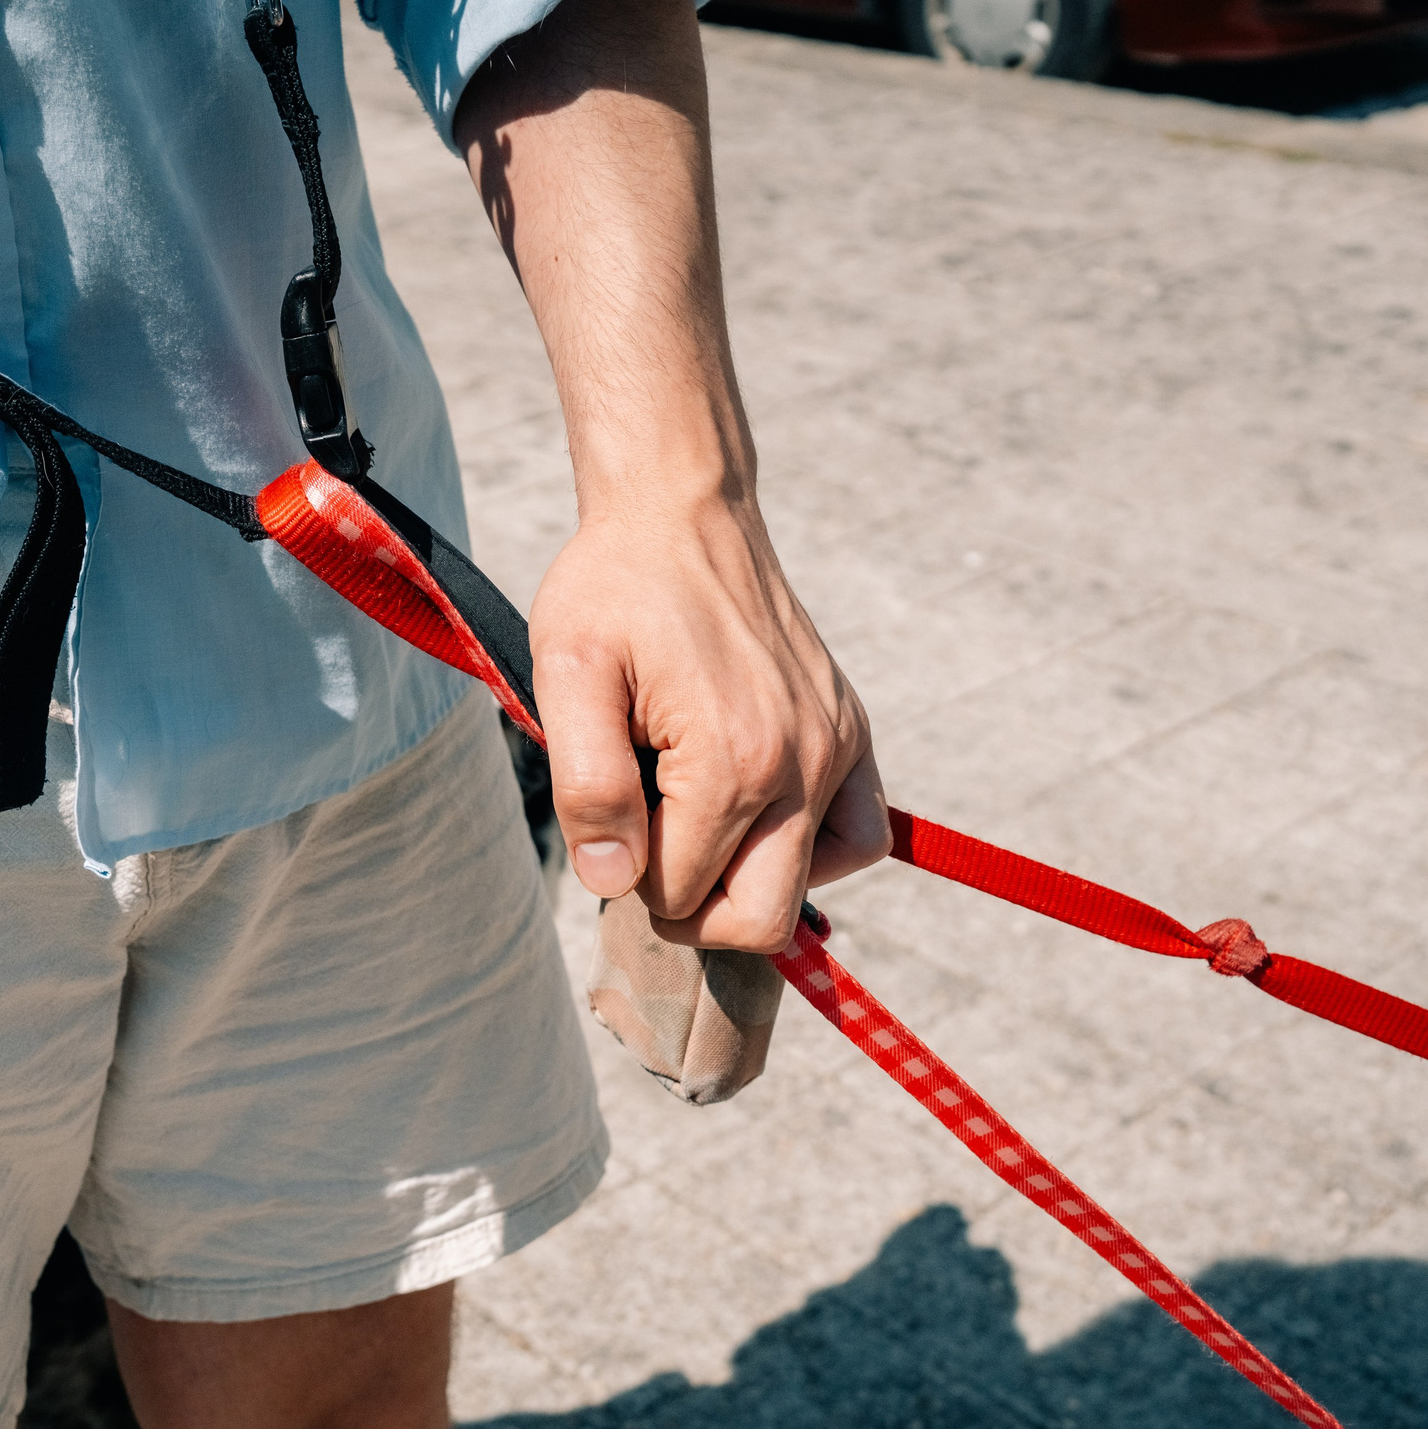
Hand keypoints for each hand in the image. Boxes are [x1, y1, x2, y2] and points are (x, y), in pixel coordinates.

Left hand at [531, 491, 886, 951]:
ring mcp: (836, 747)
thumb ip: (587, 787)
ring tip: (693, 828)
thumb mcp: (568, 676)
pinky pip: (859, 833)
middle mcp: (802, 762)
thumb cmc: (614, 589)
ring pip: (808, 886)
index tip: (606, 816)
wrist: (680, 512)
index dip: (628, 875)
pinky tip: (755, 822)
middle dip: (690, 904)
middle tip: (641, 844)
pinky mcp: (849, 730)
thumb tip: (614, 880)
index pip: (681, 894)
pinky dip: (811, 852)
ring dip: (746, 882)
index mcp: (732, 760)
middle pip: (758, 917)